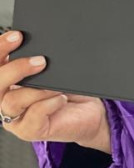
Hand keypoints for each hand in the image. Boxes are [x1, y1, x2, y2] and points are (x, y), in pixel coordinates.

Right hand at [0, 30, 110, 153]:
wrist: (90, 112)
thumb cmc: (70, 90)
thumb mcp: (54, 72)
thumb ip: (40, 63)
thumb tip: (40, 48)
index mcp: (9, 82)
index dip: (0, 49)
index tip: (17, 36)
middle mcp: (7, 100)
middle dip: (15, 68)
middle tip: (40, 61)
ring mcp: (16, 118)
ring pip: (12, 101)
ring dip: (36, 89)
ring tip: (57, 85)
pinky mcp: (30, 131)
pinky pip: (32, 117)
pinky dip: (48, 104)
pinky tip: (61, 98)